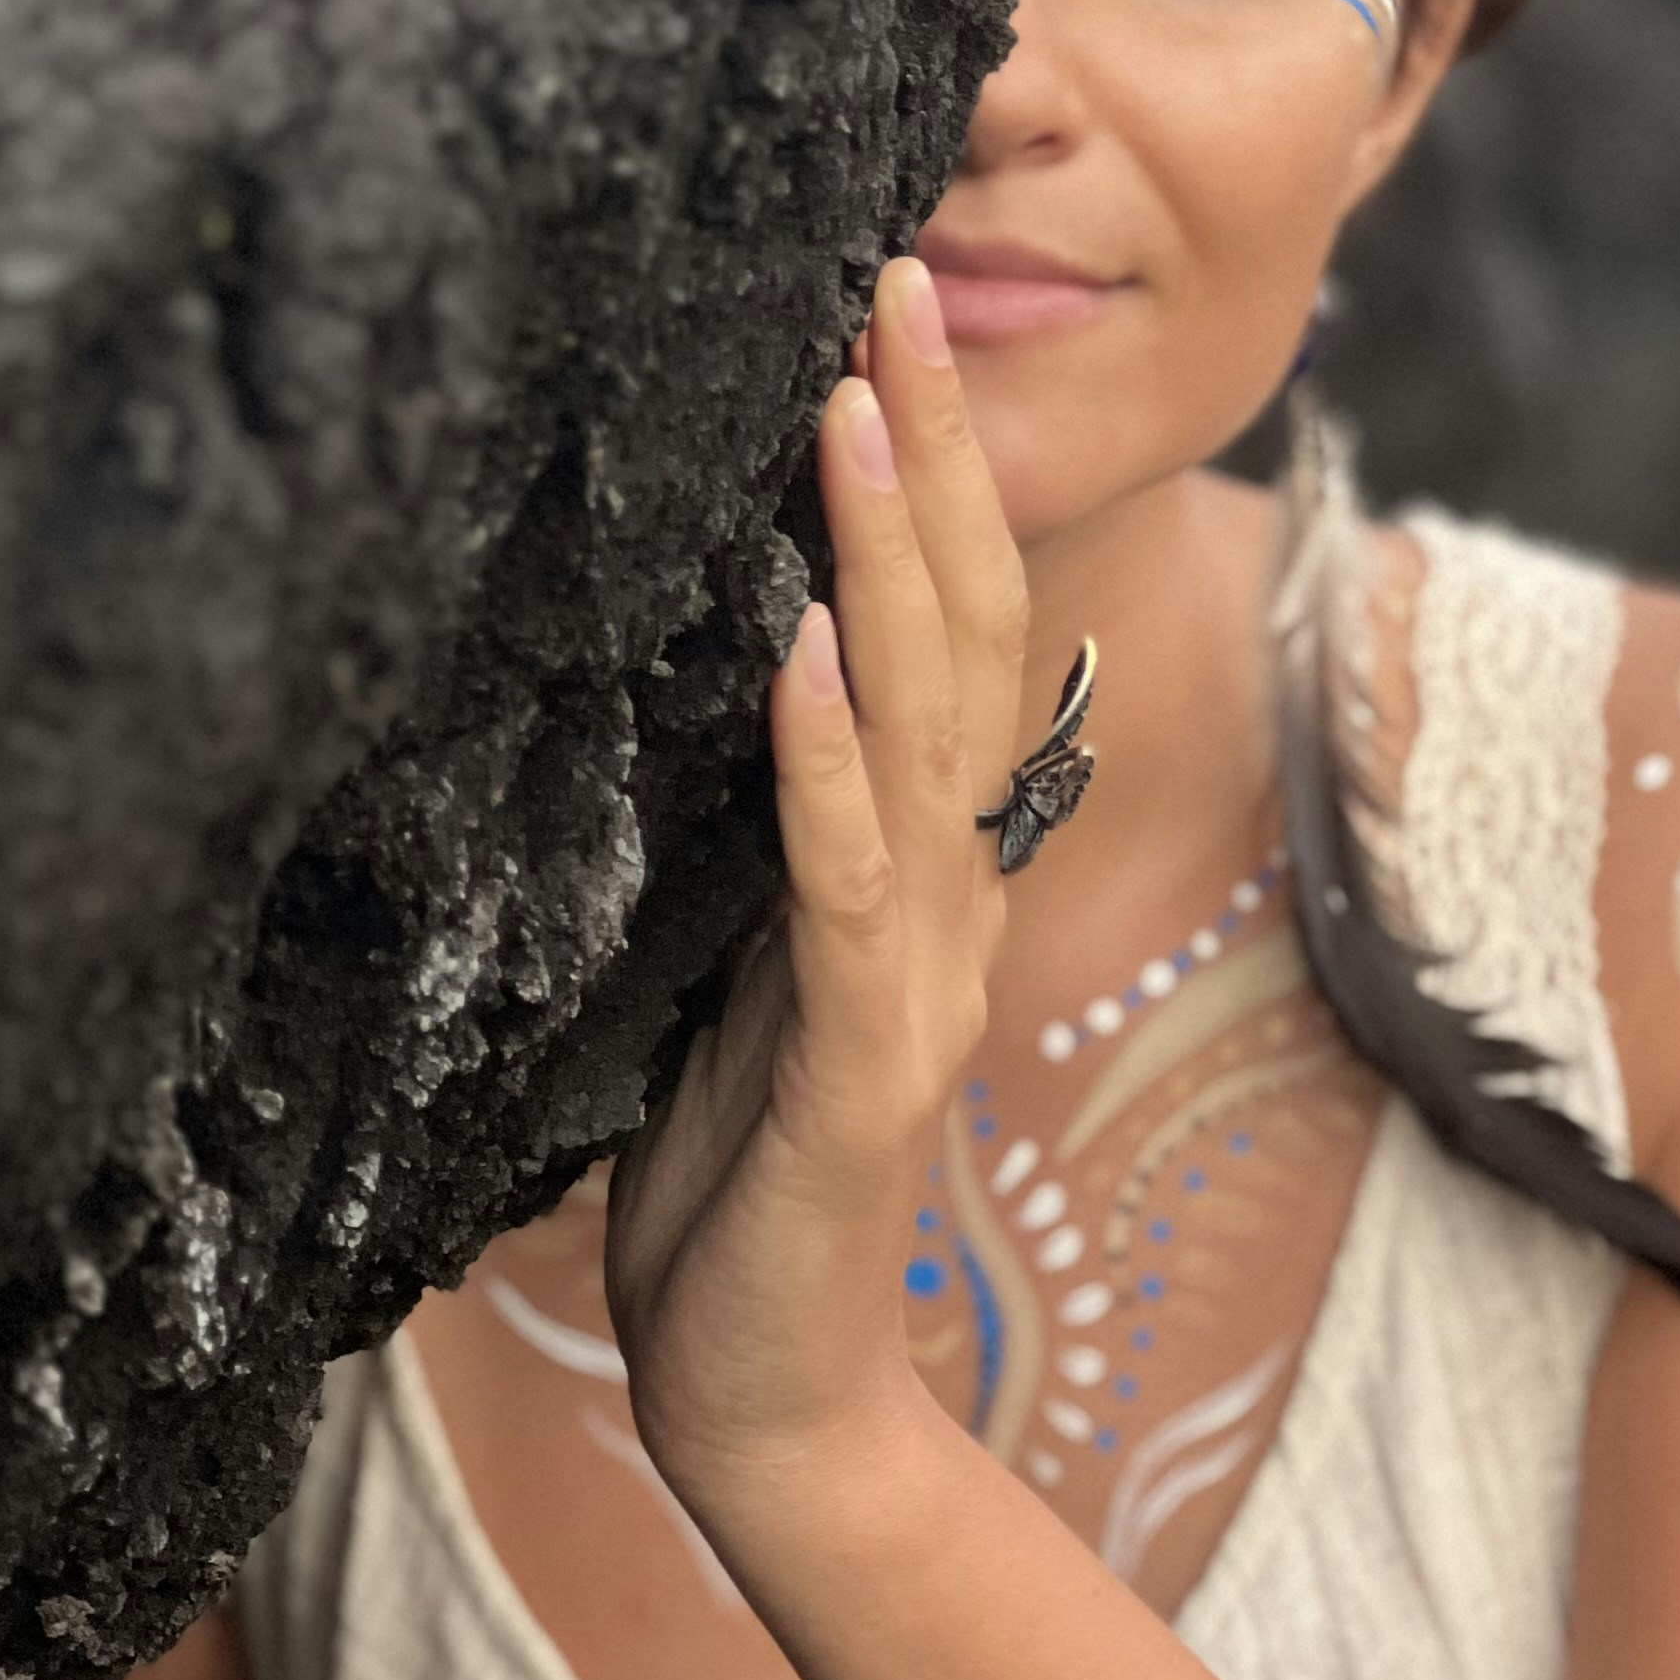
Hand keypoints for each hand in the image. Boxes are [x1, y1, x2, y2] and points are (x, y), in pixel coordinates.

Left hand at [604, 255, 1034, 1539]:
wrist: (767, 1396)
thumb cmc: (729, 1186)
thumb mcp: (737, 967)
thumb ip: (763, 839)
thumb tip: (710, 679)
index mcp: (920, 864)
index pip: (949, 634)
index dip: (932, 477)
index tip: (882, 323)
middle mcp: (950, 892)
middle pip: (969, 633)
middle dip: (932, 452)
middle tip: (888, 282)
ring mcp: (923, 973)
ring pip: (925, 725)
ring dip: (887, 554)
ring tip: (853, 401)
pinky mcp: (869, 1065)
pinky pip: (846, 883)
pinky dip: (821, 757)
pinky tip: (791, 645)